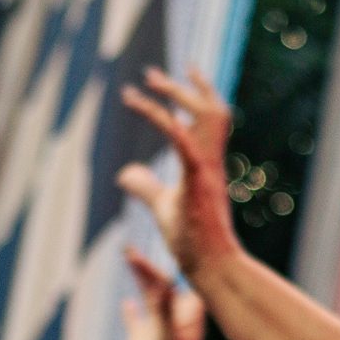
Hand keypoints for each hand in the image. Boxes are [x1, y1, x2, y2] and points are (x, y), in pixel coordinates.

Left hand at [117, 67, 241, 282]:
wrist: (213, 266)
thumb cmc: (192, 241)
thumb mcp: (163, 206)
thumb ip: (146, 187)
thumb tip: (126, 173)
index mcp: (207, 165)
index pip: (208, 121)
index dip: (192, 96)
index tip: (166, 81)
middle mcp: (211, 162)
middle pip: (211, 111)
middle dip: (183, 88)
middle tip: (151, 74)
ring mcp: (207, 172)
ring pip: (204, 119)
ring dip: (175, 95)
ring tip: (147, 81)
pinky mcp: (198, 183)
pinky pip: (183, 143)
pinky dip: (163, 120)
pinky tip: (141, 105)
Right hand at [122, 246, 205, 339]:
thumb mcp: (166, 337)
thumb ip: (163, 310)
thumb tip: (165, 283)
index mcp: (188, 314)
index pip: (174, 282)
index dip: (159, 266)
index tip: (135, 255)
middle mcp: (175, 317)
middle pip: (162, 284)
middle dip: (148, 267)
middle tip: (128, 250)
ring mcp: (159, 328)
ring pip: (149, 297)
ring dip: (140, 280)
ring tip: (128, 259)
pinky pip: (136, 320)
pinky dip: (131, 310)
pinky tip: (125, 302)